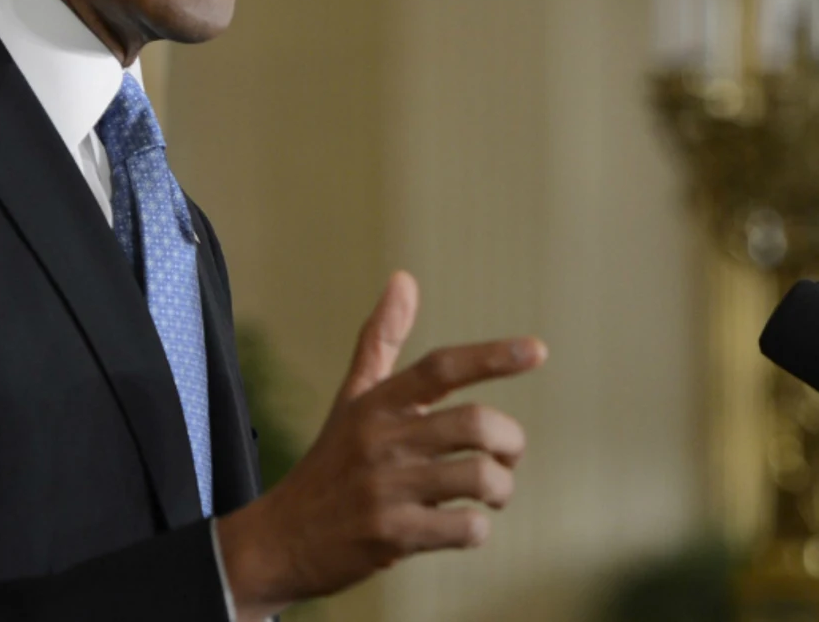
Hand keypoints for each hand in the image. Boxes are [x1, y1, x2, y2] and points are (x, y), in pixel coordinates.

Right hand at [215, 272, 546, 619]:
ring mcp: (385, 489)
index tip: (538, 350)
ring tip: (493, 496)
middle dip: (510, 442)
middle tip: (508, 457)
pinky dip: (478, 529)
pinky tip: (464, 526)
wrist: (281, 540)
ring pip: (478, 478)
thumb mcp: (351, 399)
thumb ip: (380, 340)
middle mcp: (381, 440)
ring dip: (501, 489)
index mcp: (377, 403)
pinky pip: (464, 528)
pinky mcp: (390, 536)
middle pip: (474, 424)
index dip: (493, 356)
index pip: (441, 367)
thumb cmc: (330, 465)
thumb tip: (403, 277)